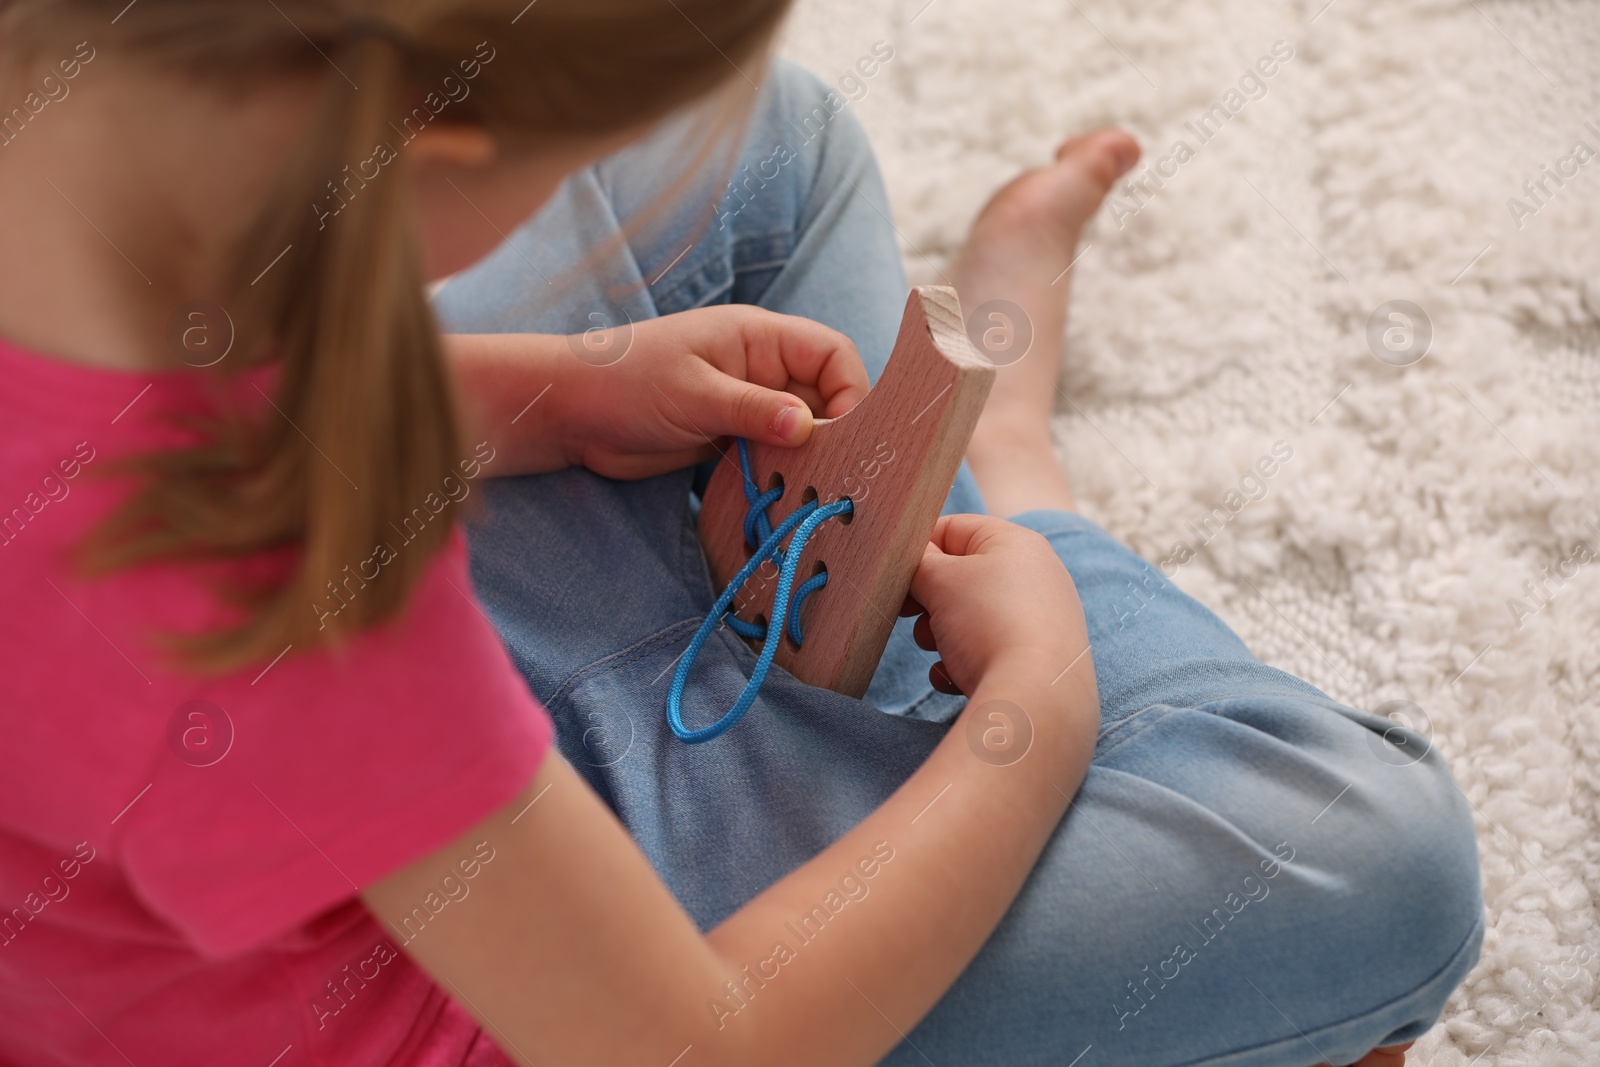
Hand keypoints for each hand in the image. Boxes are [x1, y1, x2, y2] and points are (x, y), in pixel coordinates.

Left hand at [553, 305, 868, 478]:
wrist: (568, 412)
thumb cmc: (624, 381)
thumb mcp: (693, 394)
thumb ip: (752, 410)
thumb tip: (809, 427)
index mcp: (760, 338)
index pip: (832, 354)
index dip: (852, 391)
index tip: (853, 436)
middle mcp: (762, 369)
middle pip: (825, 397)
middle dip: (838, 433)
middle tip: (841, 475)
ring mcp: (746, 404)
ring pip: (801, 431)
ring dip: (810, 459)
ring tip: (816, 492)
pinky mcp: (729, 437)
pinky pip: (773, 454)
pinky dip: (784, 473)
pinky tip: (786, 496)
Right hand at [902, 514, 1087, 696]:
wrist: (1037, 694)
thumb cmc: (990, 624)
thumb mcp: (940, 581)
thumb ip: (918, 562)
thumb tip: (915, 560)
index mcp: (1016, 542)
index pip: (954, 528)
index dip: (919, 549)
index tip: (896, 574)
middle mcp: (1035, 575)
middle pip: (961, 576)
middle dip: (929, 598)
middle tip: (909, 614)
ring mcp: (1039, 617)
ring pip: (969, 616)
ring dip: (940, 633)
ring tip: (936, 647)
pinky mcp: (1037, 657)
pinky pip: (987, 650)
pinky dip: (963, 661)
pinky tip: (954, 676)